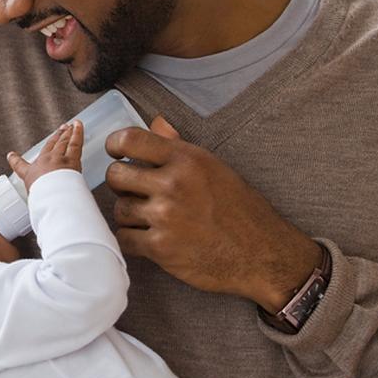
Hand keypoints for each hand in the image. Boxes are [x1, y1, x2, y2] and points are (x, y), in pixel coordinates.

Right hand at [8, 121, 82, 190]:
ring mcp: (65, 159)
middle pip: (59, 143)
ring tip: (76, 124)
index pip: (47, 148)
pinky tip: (80, 127)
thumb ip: (18, 164)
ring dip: (72, 131)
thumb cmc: (40, 189)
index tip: (51, 138)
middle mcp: (53, 157)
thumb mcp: (26, 177)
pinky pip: (77, 143)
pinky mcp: (75, 160)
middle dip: (62, 134)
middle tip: (66, 127)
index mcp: (43, 161)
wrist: (52, 194)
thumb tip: (10, 155)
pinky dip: (78, 133)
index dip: (50, 141)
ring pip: (69, 141)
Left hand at [106, 115, 321, 311]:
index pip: (130, 139)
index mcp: (186, 159)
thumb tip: (155, 123)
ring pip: (119, 209)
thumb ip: (179, 147)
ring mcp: (165, 216)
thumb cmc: (240, 209)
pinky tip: (149, 238)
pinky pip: (124, 238)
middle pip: (116, 176)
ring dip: (129, 214)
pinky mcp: (161, 247)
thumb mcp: (214, 167)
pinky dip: (132, 239)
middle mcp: (173, 184)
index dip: (115, 145)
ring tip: (150, 218)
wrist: (262, 254)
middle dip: (120, 183)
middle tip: (134, 191)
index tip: (116, 153)